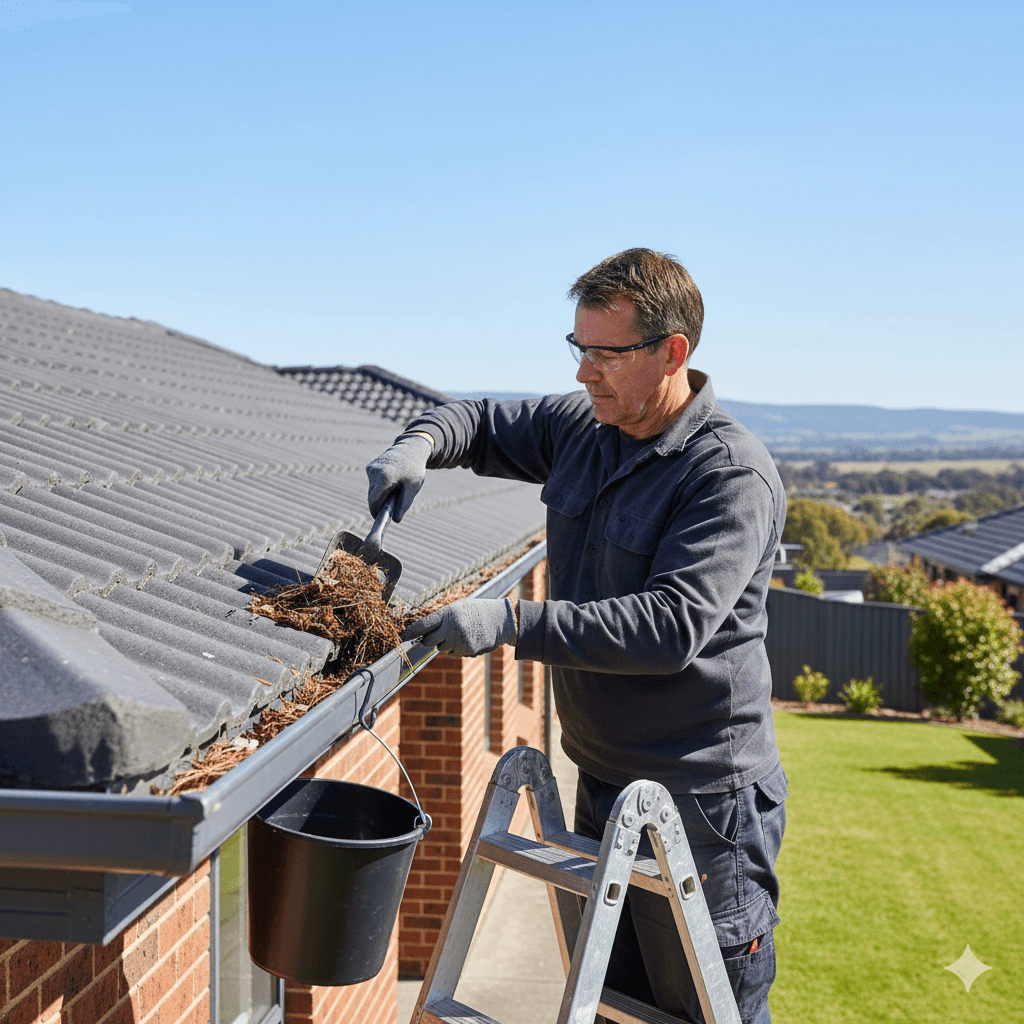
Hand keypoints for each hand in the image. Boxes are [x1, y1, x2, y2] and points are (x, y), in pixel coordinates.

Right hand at [366, 433, 432, 522]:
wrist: (411, 448)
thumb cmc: (413, 468)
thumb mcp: (413, 487)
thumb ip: (404, 504)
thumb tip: (397, 520)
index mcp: (384, 476)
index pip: (373, 500)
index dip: (375, 511)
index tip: (379, 518)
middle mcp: (374, 471)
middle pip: (372, 496)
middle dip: (379, 503)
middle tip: (390, 508)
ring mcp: (370, 468)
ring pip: (372, 489)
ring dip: (380, 494)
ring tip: (395, 492)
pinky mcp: (370, 467)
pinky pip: (373, 482)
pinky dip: (380, 486)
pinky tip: (392, 483)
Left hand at [401, 598, 517, 657]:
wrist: (501, 619)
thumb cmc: (476, 611)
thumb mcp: (458, 608)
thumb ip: (441, 619)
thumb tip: (422, 633)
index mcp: (448, 614)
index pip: (423, 625)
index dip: (411, 632)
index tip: (402, 636)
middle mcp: (452, 628)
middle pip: (429, 642)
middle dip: (429, 640)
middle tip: (438, 634)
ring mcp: (460, 641)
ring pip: (442, 649)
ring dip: (447, 643)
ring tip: (461, 632)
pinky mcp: (468, 651)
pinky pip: (454, 654)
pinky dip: (458, 649)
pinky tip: (469, 639)